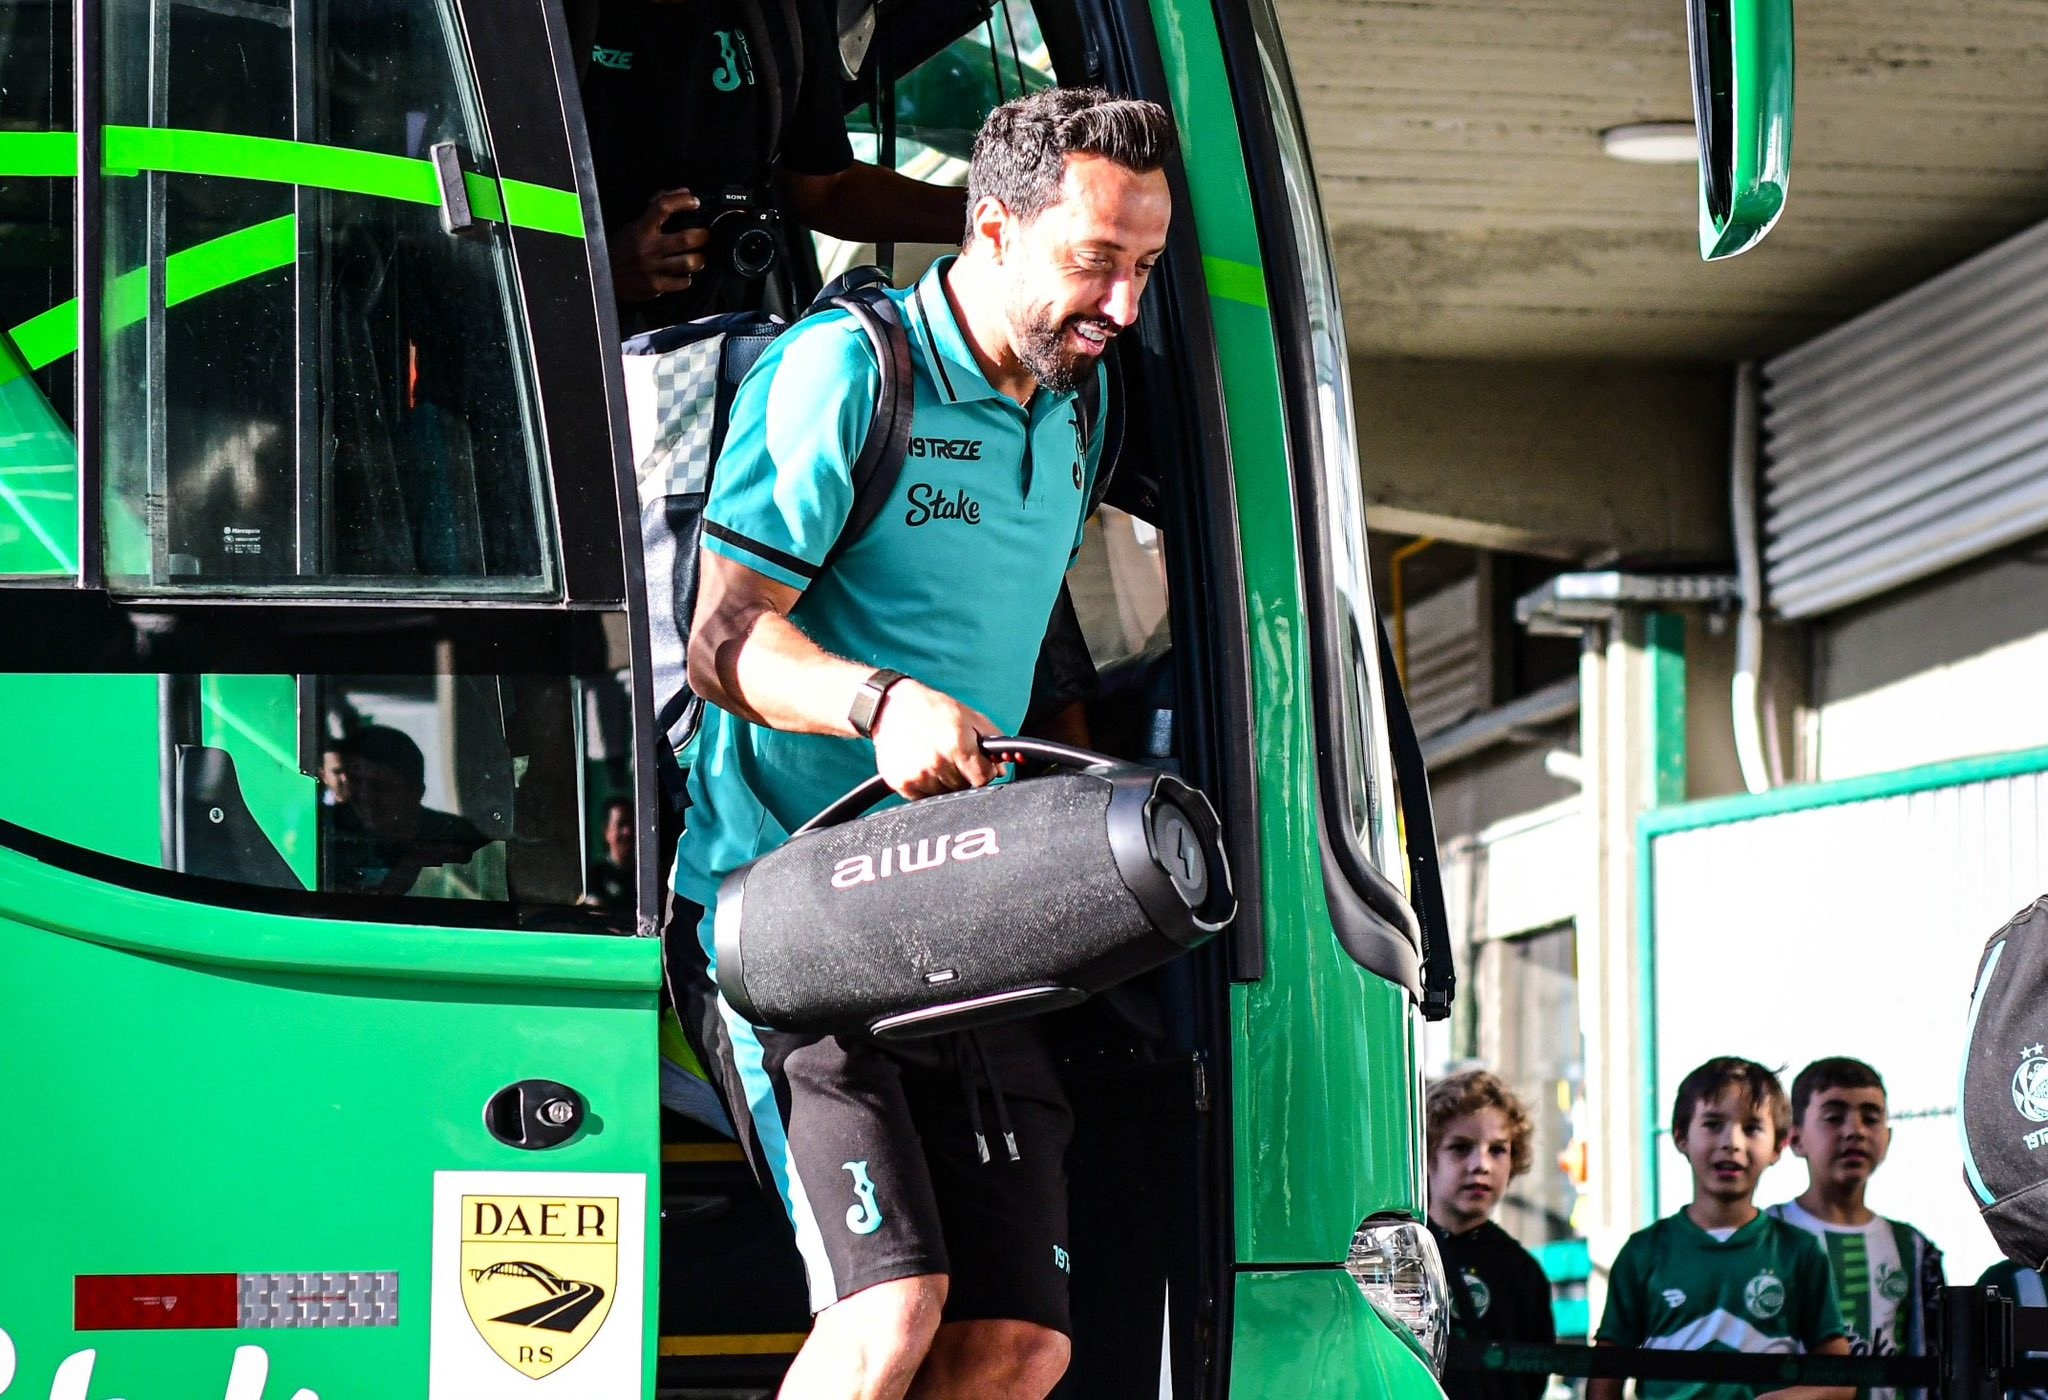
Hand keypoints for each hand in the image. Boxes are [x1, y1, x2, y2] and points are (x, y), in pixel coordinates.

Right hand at [610, 188, 711, 301]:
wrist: (602, 277)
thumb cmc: (619, 250)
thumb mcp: (632, 226)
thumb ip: (655, 209)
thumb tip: (683, 193)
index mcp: (640, 229)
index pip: (663, 207)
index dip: (682, 201)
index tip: (694, 202)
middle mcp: (648, 248)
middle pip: (687, 239)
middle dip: (703, 236)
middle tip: (705, 236)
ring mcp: (652, 269)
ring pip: (689, 262)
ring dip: (699, 259)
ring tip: (698, 256)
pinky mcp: (655, 287)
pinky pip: (682, 282)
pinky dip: (687, 278)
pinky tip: (683, 274)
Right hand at [869, 680, 1001, 798]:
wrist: (891, 707)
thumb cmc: (933, 710)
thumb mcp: (969, 717)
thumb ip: (992, 741)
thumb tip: (1002, 770)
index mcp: (958, 746)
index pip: (983, 779)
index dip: (983, 772)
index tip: (977, 765)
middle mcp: (937, 763)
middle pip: (964, 788)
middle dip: (963, 775)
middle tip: (950, 755)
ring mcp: (918, 776)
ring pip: (944, 795)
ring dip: (944, 782)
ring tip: (934, 758)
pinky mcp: (902, 784)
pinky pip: (924, 797)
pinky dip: (926, 786)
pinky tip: (921, 765)